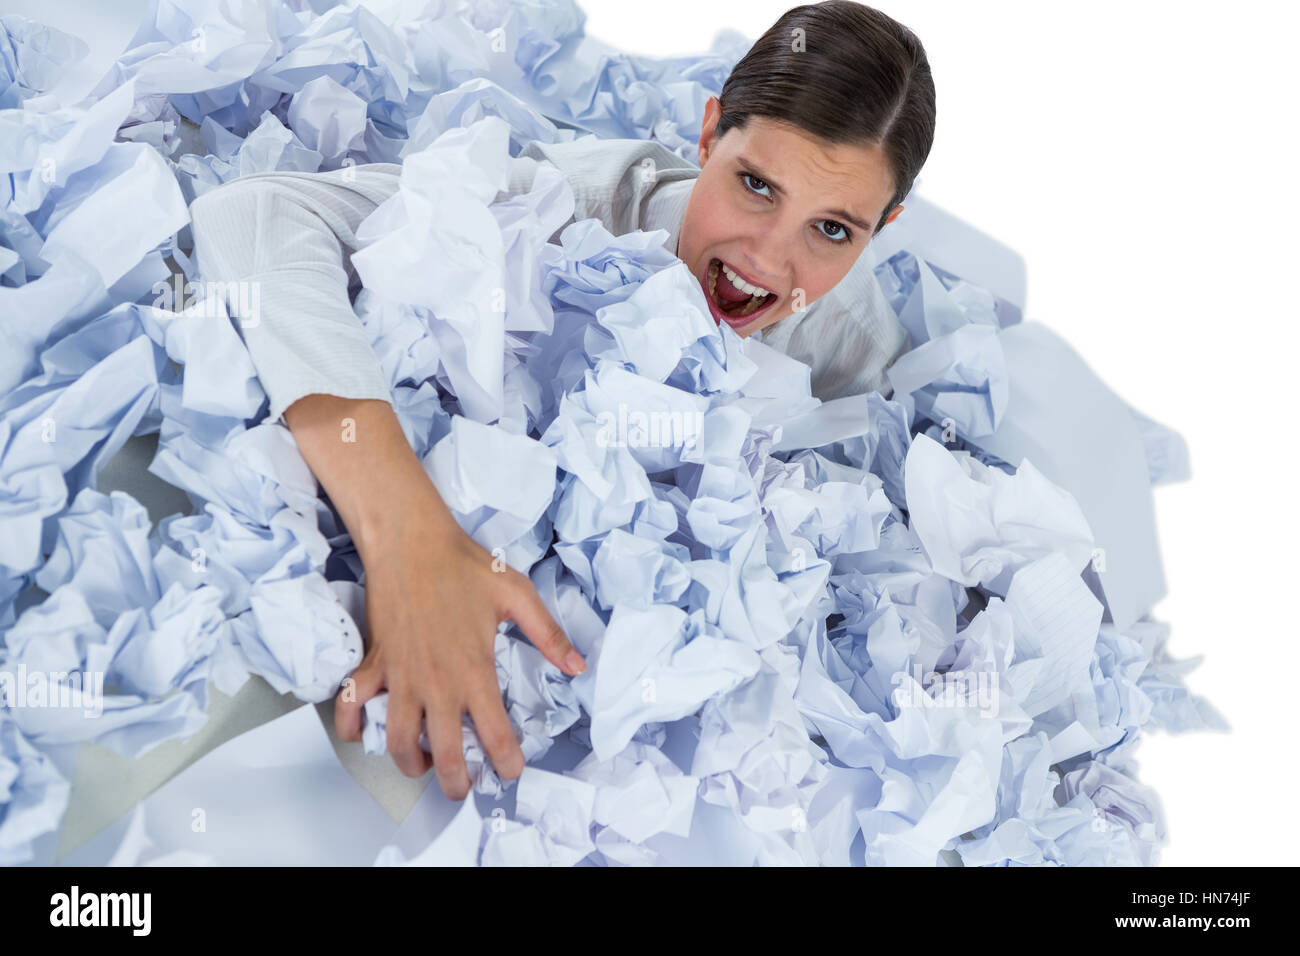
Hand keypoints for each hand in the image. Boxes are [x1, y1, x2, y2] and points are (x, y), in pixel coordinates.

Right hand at [280, 394, 583, 799]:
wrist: (410, 541)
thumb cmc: (464, 564)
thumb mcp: (517, 595)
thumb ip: (548, 635)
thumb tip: (578, 667)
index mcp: (474, 671)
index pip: (495, 734)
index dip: (506, 762)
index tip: (511, 771)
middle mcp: (437, 684)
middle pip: (442, 755)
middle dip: (453, 783)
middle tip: (462, 788)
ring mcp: (400, 677)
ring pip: (395, 742)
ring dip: (408, 763)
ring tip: (422, 765)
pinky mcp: (374, 663)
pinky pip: (352, 707)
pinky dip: (352, 727)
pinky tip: (364, 733)